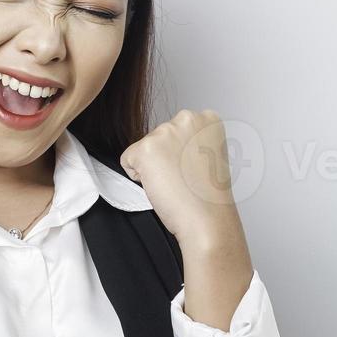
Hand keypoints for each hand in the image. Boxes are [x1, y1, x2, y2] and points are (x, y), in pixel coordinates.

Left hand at [119, 109, 246, 254]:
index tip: (195, 167)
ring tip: (175, 182)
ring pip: (144, 149)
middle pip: (158, 136)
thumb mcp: (208, 155)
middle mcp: (186, 118)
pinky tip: (161, 185)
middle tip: (184, 177)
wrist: (206, 218)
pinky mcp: (145, 148)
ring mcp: (164, 132)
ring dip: (153, 167)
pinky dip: (139, 177)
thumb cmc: (209, 195)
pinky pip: (127, 160)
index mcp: (207, 118)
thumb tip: (170, 144)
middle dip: (165, 158)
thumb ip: (189, 141)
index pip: (177, 130)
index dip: (182, 153)